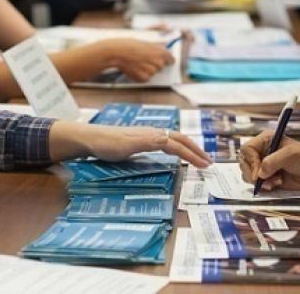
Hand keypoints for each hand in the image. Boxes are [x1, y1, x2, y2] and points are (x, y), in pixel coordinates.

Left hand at [84, 125, 211, 166]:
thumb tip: (169, 140)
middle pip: (180, 139)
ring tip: (199, 157)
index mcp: (152, 135)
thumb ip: (147, 142)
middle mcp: (153, 133)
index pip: (178, 144)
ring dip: (188, 148)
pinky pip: (167, 142)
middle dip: (196, 150)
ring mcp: (148, 135)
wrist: (90, 138)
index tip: (205, 165)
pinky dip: (178, 148)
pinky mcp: (142, 140)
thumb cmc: (107, 143)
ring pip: (174, 140)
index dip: (192, 155)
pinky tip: (177, 153)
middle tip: (209, 162)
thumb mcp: (126, 145)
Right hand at [107, 38, 174, 81]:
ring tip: (136, 63)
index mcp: (162, 52)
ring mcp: (152, 72)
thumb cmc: (131, 45)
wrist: (118, 52)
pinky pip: (145, 78)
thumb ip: (156, 46)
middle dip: (154, 65)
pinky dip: (140, 75)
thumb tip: (164, 45)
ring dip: (147, 70)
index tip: (162, 60)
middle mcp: (159, 63)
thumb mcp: (146, 42)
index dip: (166, 60)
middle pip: (161, 67)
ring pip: (152, 73)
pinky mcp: (145, 78)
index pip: (171, 60)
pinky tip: (134, 68)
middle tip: (144, 60)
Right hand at [238, 130, 299, 190]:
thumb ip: (273, 162)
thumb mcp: (290, 155)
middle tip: (265, 180)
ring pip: (248, 175)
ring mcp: (264, 166)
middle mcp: (262, 152)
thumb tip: (260, 173)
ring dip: (259, 181)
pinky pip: (257, 184)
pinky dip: (264, 186)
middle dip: (253, 174)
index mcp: (265, 140)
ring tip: (275, 181)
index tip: (260, 171)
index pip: (247, 149)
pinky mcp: (268, 177)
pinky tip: (277, 184)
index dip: (251, 161)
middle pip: (244, 163)